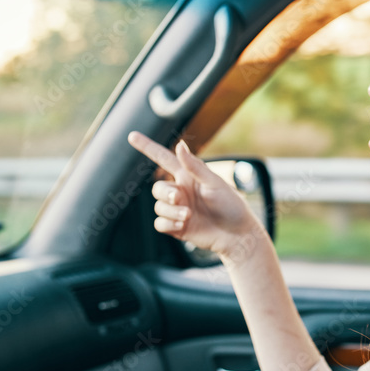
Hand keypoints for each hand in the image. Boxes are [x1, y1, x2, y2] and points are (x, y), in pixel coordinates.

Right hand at [127, 131, 260, 256]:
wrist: (237, 234)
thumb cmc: (231, 205)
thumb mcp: (215, 183)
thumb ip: (195, 166)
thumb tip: (179, 145)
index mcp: (189, 176)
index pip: (164, 159)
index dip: (148, 147)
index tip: (132, 136)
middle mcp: (181, 191)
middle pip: (157, 188)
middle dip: (166, 193)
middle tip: (180, 198)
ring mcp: (177, 210)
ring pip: (158, 207)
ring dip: (171, 211)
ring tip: (189, 215)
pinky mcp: (177, 227)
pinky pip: (160, 223)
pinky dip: (169, 224)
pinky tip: (183, 224)